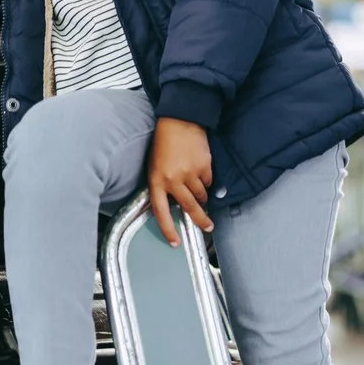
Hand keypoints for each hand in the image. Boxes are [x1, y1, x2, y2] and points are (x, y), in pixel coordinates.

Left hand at [146, 116, 216, 247]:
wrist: (179, 122)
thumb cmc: (164, 144)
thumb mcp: (155, 166)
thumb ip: (162, 185)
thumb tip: (174, 204)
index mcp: (156, 180)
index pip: (161, 211)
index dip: (167, 229)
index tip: (175, 243)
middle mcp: (173, 180)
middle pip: (189, 208)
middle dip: (201, 220)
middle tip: (208, 227)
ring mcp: (190, 174)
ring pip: (201, 196)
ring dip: (202, 196)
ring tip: (198, 187)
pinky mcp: (204, 167)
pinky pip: (209, 182)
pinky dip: (206, 180)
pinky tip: (200, 169)